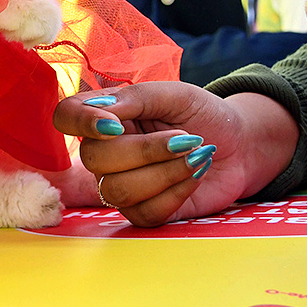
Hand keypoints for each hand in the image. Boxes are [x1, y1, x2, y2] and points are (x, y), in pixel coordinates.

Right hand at [53, 82, 298, 226]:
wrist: (240, 145)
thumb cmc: (204, 114)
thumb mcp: (175, 94)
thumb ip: (136, 97)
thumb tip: (99, 110)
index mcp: (107, 115)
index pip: (65, 117)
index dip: (81, 123)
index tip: (115, 124)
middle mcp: (106, 151)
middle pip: (95, 160)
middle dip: (146, 150)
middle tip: (186, 138)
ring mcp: (122, 183)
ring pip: (118, 190)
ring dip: (165, 173)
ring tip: (196, 155)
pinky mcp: (144, 211)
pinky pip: (145, 213)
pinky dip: (177, 193)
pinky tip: (195, 175)